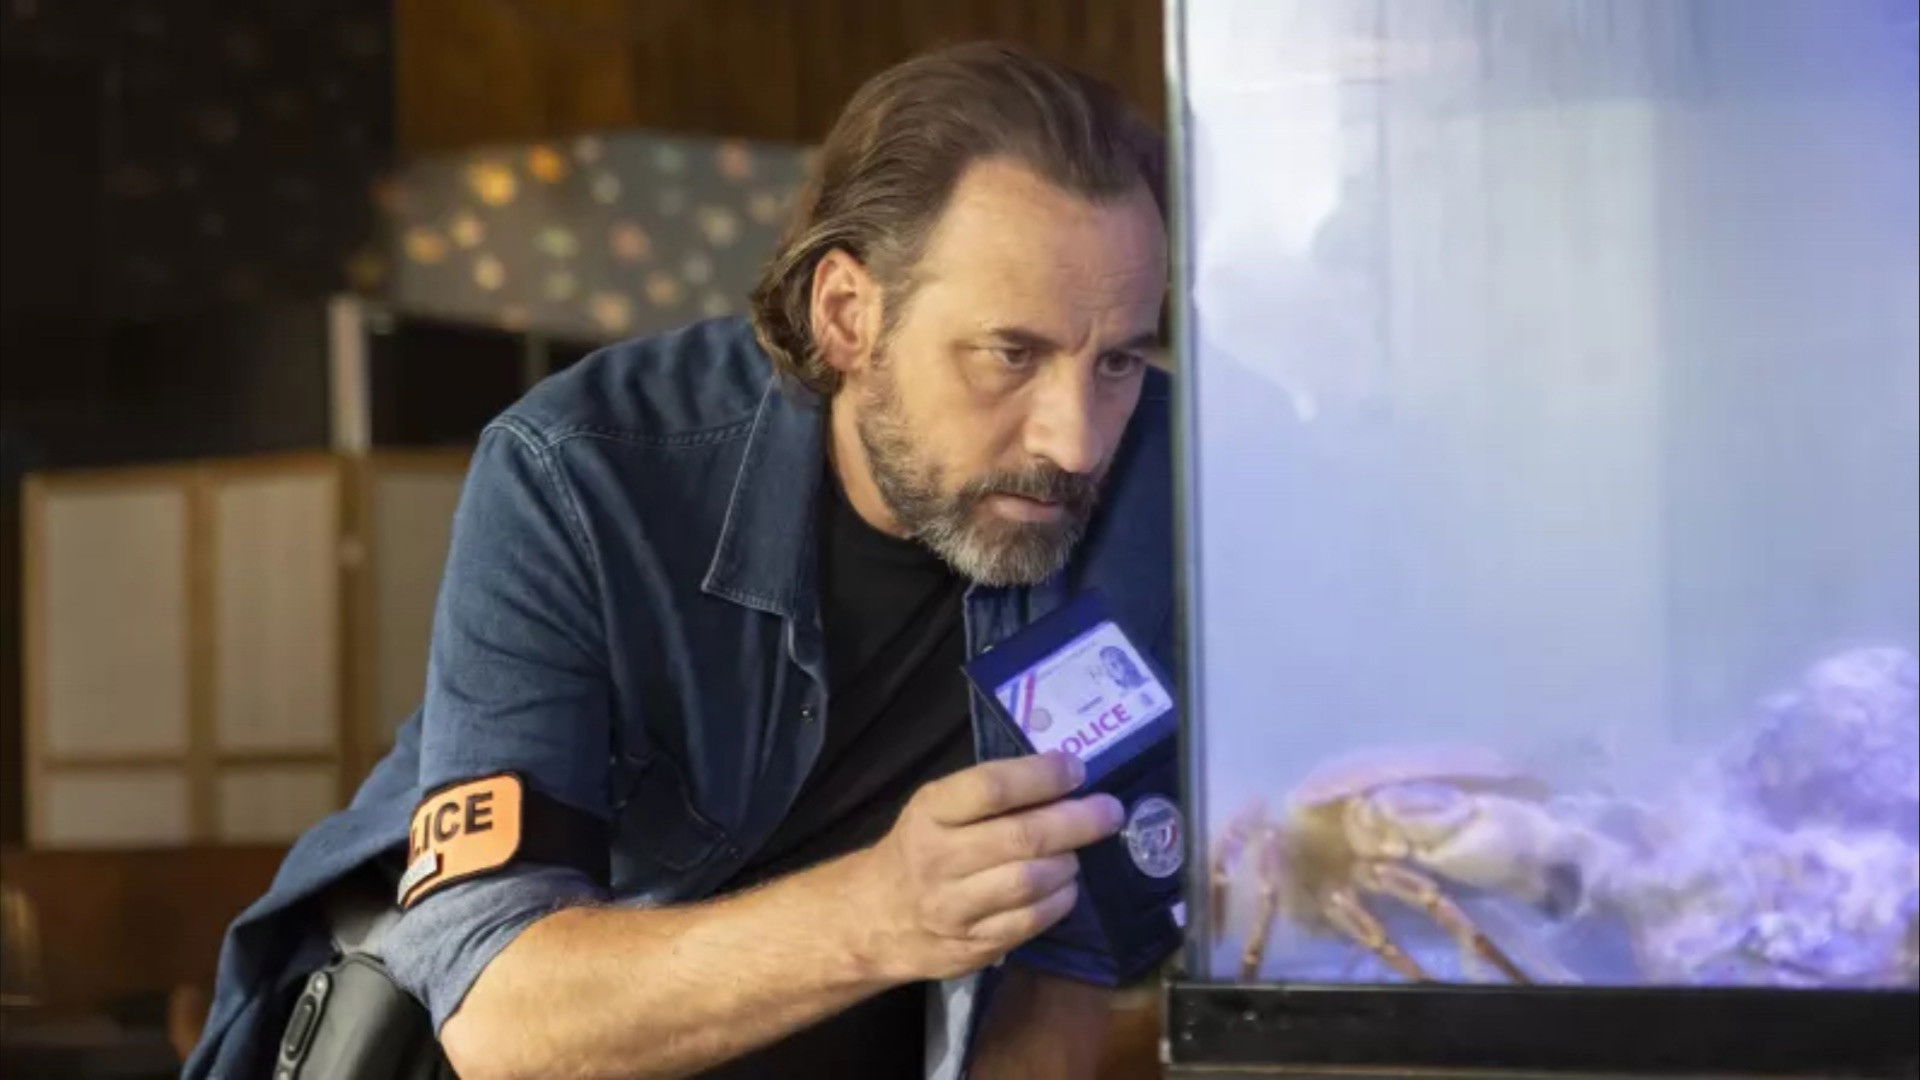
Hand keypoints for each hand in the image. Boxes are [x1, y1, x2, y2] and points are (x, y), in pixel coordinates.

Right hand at [847, 752, 1125, 982]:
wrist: (876, 918)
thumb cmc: (919, 848)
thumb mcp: (936, 809)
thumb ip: (990, 795)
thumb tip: (1065, 776)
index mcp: (930, 812)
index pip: (992, 787)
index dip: (1041, 776)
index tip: (1076, 769)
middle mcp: (938, 859)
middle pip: (1021, 837)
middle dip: (1077, 821)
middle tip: (1110, 810)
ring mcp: (954, 908)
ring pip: (1031, 881)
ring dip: (1068, 862)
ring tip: (1077, 852)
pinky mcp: (972, 946)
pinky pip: (1032, 921)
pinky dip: (1060, 900)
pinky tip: (1065, 886)